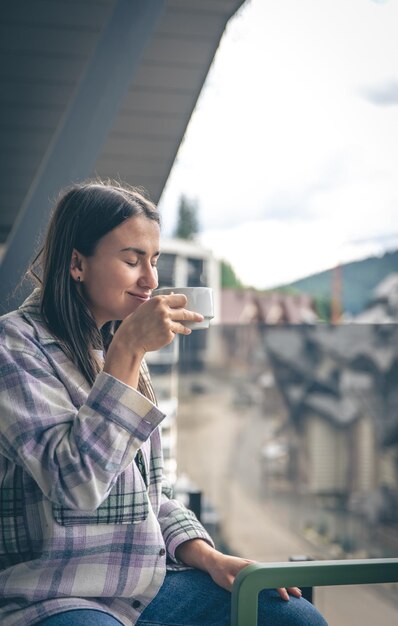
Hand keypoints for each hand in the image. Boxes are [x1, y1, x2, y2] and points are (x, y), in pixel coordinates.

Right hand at [103, 294, 203, 387]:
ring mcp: (167, 324)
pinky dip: (171, 334)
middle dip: (194, 316)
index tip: (186, 304)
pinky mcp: (168, 335)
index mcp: (159, 301)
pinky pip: (173, 334)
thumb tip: (172, 295)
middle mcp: (165, 311)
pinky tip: (164, 336)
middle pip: (185, 312)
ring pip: (182, 325)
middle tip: (200, 317)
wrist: (130, 339)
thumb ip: (159, 303)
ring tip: (188, 330)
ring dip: (186, 327)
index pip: (181, 298)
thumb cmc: (135, 321)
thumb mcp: (146, 307)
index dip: (184, 302)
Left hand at [175, 541, 302, 600]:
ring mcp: (255, 568)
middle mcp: (255, 566)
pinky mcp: (253, 570)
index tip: (286, 597)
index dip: (279, 587)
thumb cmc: (220, 571)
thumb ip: (237, 588)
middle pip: (274, 575)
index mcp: (251, 568)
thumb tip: (247, 595)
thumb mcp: (226, 581)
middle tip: (299, 595)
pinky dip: (277, 581)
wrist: (214, 561)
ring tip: (295, 592)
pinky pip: (268, 576)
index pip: (269, 578)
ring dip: (284, 583)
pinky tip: (281, 587)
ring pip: (273, 575)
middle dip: (287, 584)